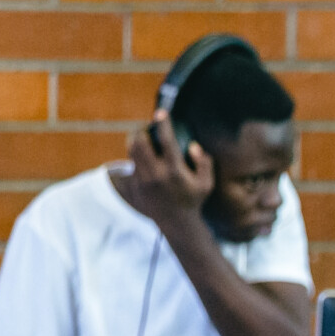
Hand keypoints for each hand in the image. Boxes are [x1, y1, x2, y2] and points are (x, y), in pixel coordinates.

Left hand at [117, 107, 212, 224]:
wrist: (176, 223)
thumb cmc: (193, 200)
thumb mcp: (206, 183)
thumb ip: (204, 162)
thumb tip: (193, 146)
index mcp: (174, 171)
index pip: (166, 140)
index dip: (163, 123)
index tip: (161, 112)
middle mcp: (156, 174)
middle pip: (139, 142)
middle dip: (141, 130)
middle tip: (146, 128)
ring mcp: (142, 181)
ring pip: (131, 151)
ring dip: (135, 140)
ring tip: (142, 139)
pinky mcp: (133, 186)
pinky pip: (128, 165)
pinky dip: (134, 157)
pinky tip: (142, 158)